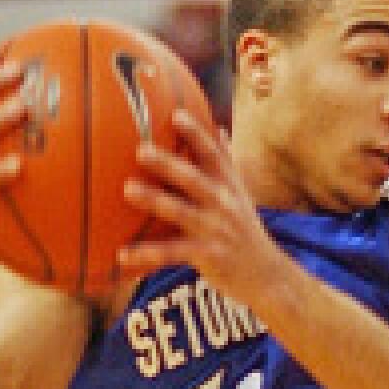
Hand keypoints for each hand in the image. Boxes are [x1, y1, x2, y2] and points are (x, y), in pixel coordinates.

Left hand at [115, 108, 284, 304]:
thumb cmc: (245, 229)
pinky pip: (172, 254)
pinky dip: (147, 255)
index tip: (176, 114)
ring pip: (181, 213)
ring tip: (128, 189)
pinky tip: (122, 255)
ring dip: (154, 200)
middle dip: (168, 164)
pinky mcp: (208, 256)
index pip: (212, 154)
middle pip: (193, 179)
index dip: (196, 133)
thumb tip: (219, 129)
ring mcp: (215, 230)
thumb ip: (227, 162)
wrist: (266, 274)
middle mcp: (223, 204)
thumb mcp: (241, 193)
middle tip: (140, 150)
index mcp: (228, 185)